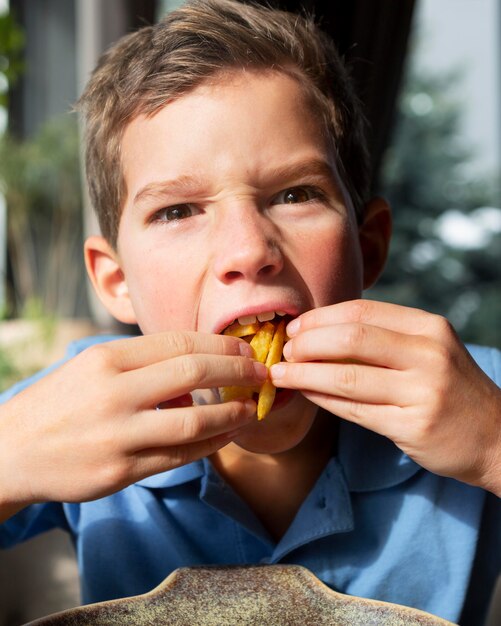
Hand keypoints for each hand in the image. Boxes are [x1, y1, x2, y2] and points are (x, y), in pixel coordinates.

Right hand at [0, 332, 264, 515]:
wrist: (11, 452)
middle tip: (262, 373)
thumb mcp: (90, 366)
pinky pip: (180, 457)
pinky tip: (227, 435)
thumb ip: (141, 363)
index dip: (221, 344)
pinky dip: (212, 443)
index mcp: (106, 358)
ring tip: (253, 408)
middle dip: (239, 371)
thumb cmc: (57, 403)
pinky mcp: (120, 471)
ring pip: (195, 420)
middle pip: (195, 373)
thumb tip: (196, 367)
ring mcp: (118, 435)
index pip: (179, 342)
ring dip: (234, 413)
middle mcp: (114, 393)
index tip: (245, 348)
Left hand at [271, 300, 500, 494]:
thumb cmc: (450, 388)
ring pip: (346, 377)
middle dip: (307, 343)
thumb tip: (318, 334)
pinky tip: (306, 394)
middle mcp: (428, 354)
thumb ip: (382, 339)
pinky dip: (322, 399)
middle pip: (351, 339)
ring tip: (282, 374)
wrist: (496, 436)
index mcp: (428, 327)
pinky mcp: (412, 426)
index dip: (320, 318)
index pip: (362, 311)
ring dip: (305, 374)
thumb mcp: (427, 351)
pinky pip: (354, 410)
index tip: (295, 327)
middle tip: (284, 351)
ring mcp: (423, 391)